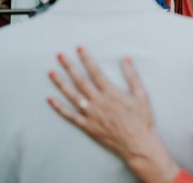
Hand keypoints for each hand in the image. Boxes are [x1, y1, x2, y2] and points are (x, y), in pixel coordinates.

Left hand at [48, 47, 181, 182]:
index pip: (95, 71)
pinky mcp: (87, 126)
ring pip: (72, 96)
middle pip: (80, 81)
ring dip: (60, 84)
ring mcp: (91, 115)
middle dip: (69, 67)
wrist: (137, 144)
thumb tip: (126, 59)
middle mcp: (98, 102)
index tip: (79, 48)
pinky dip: (59, 108)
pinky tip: (50, 100)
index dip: (87, 59)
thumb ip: (132, 76)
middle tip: (59, 55)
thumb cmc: (142, 120)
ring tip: (51, 72)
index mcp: (111, 93)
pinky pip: (70, 116)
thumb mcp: (142, 95)